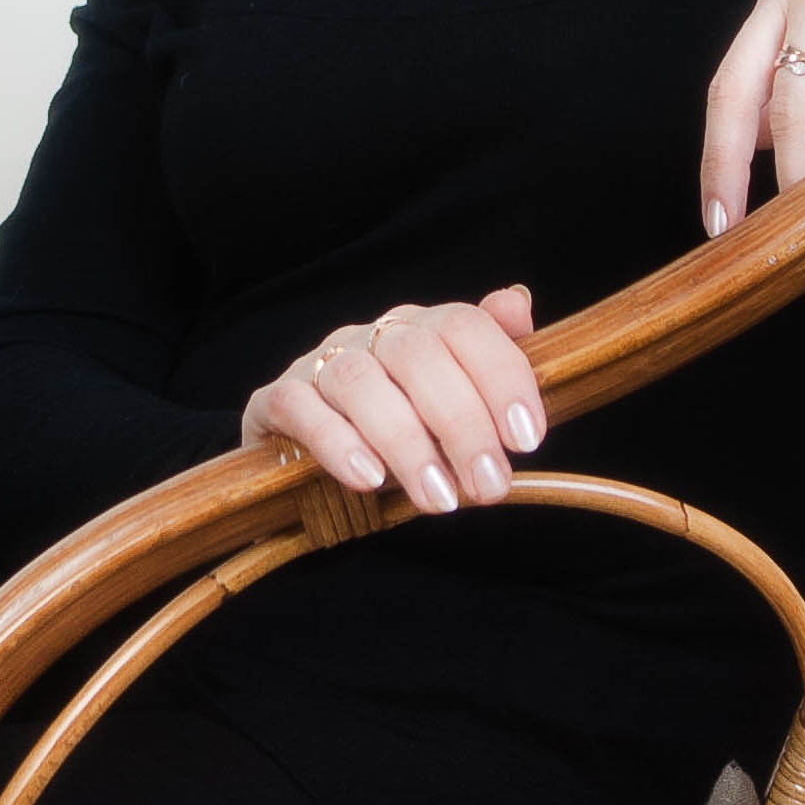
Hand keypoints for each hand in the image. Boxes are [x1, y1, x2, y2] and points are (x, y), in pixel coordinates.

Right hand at [241, 283, 544, 515]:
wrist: (307, 460)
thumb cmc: (400, 429)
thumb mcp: (455, 402)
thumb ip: (490, 360)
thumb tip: (519, 304)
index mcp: (422, 327)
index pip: (464, 325)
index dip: (501, 375)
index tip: (527, 439)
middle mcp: (372, 336)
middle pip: (418, 355)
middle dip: (461, 423)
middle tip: (489, 485)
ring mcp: (321, 364)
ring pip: (360, 381)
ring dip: (406, 443)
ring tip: (441, 500)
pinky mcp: (276, 399)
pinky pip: (299, 408)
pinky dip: (336, 442)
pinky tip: (369, 479)